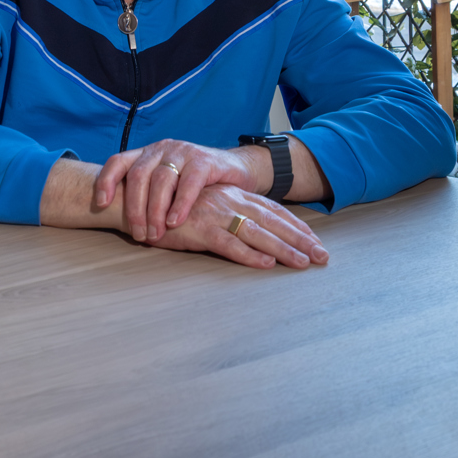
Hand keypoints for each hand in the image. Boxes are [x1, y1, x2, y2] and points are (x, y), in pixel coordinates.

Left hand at [94, 139, 255, 242]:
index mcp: (147, 154)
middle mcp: (161, 149)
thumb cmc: (195, 184)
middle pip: (138, 176)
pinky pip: (189, 182)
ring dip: (155, 210)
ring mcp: (183, 152)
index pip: (118, 161)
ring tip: (156, 234)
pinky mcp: (204, 160)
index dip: (106, 181)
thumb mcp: (167, 184)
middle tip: (139, 234)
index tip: (100, 204)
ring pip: (161, 179)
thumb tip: (119, 220)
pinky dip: (180, 203)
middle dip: (135, 208)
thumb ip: (146, 194)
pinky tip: (175, 221)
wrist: (236, 170)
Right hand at [149, 184, 328, 268]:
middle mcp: (228, 200)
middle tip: (323, 256)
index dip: (296, 225)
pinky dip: (250, 254)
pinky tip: (267, 263)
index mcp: (231, 194)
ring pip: (258, 232)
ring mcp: (215, 213)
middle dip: (301, 239)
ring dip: (284, 249)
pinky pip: (229, 244)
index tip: (316, 240)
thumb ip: (225, 212)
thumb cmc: (168, 205)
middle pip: (273, 221)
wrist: (134, 197)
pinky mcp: (199, 229)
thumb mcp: (203, 203)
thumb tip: (248, 228)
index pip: (272, 209)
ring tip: (304, 263)